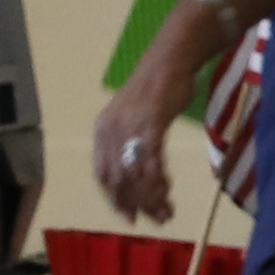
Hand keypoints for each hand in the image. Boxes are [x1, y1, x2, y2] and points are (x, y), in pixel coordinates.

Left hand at [93, 0, 233, 222]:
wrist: (172, 56)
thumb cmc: (158, 86)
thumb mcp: (133, 116)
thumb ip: (130, 142)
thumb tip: (136, 174)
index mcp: (102, 129)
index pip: (102, 175)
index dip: (115, 200)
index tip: (130, 217)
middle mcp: (112, 129)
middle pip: (117, 180)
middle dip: (136, 205)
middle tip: (156, 218)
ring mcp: (130, 126)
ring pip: (134, 176)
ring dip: (150, 199)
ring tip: (166, 211)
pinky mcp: (152, 123)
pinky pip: (151, 162)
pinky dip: (158, 182)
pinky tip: (168, 191)